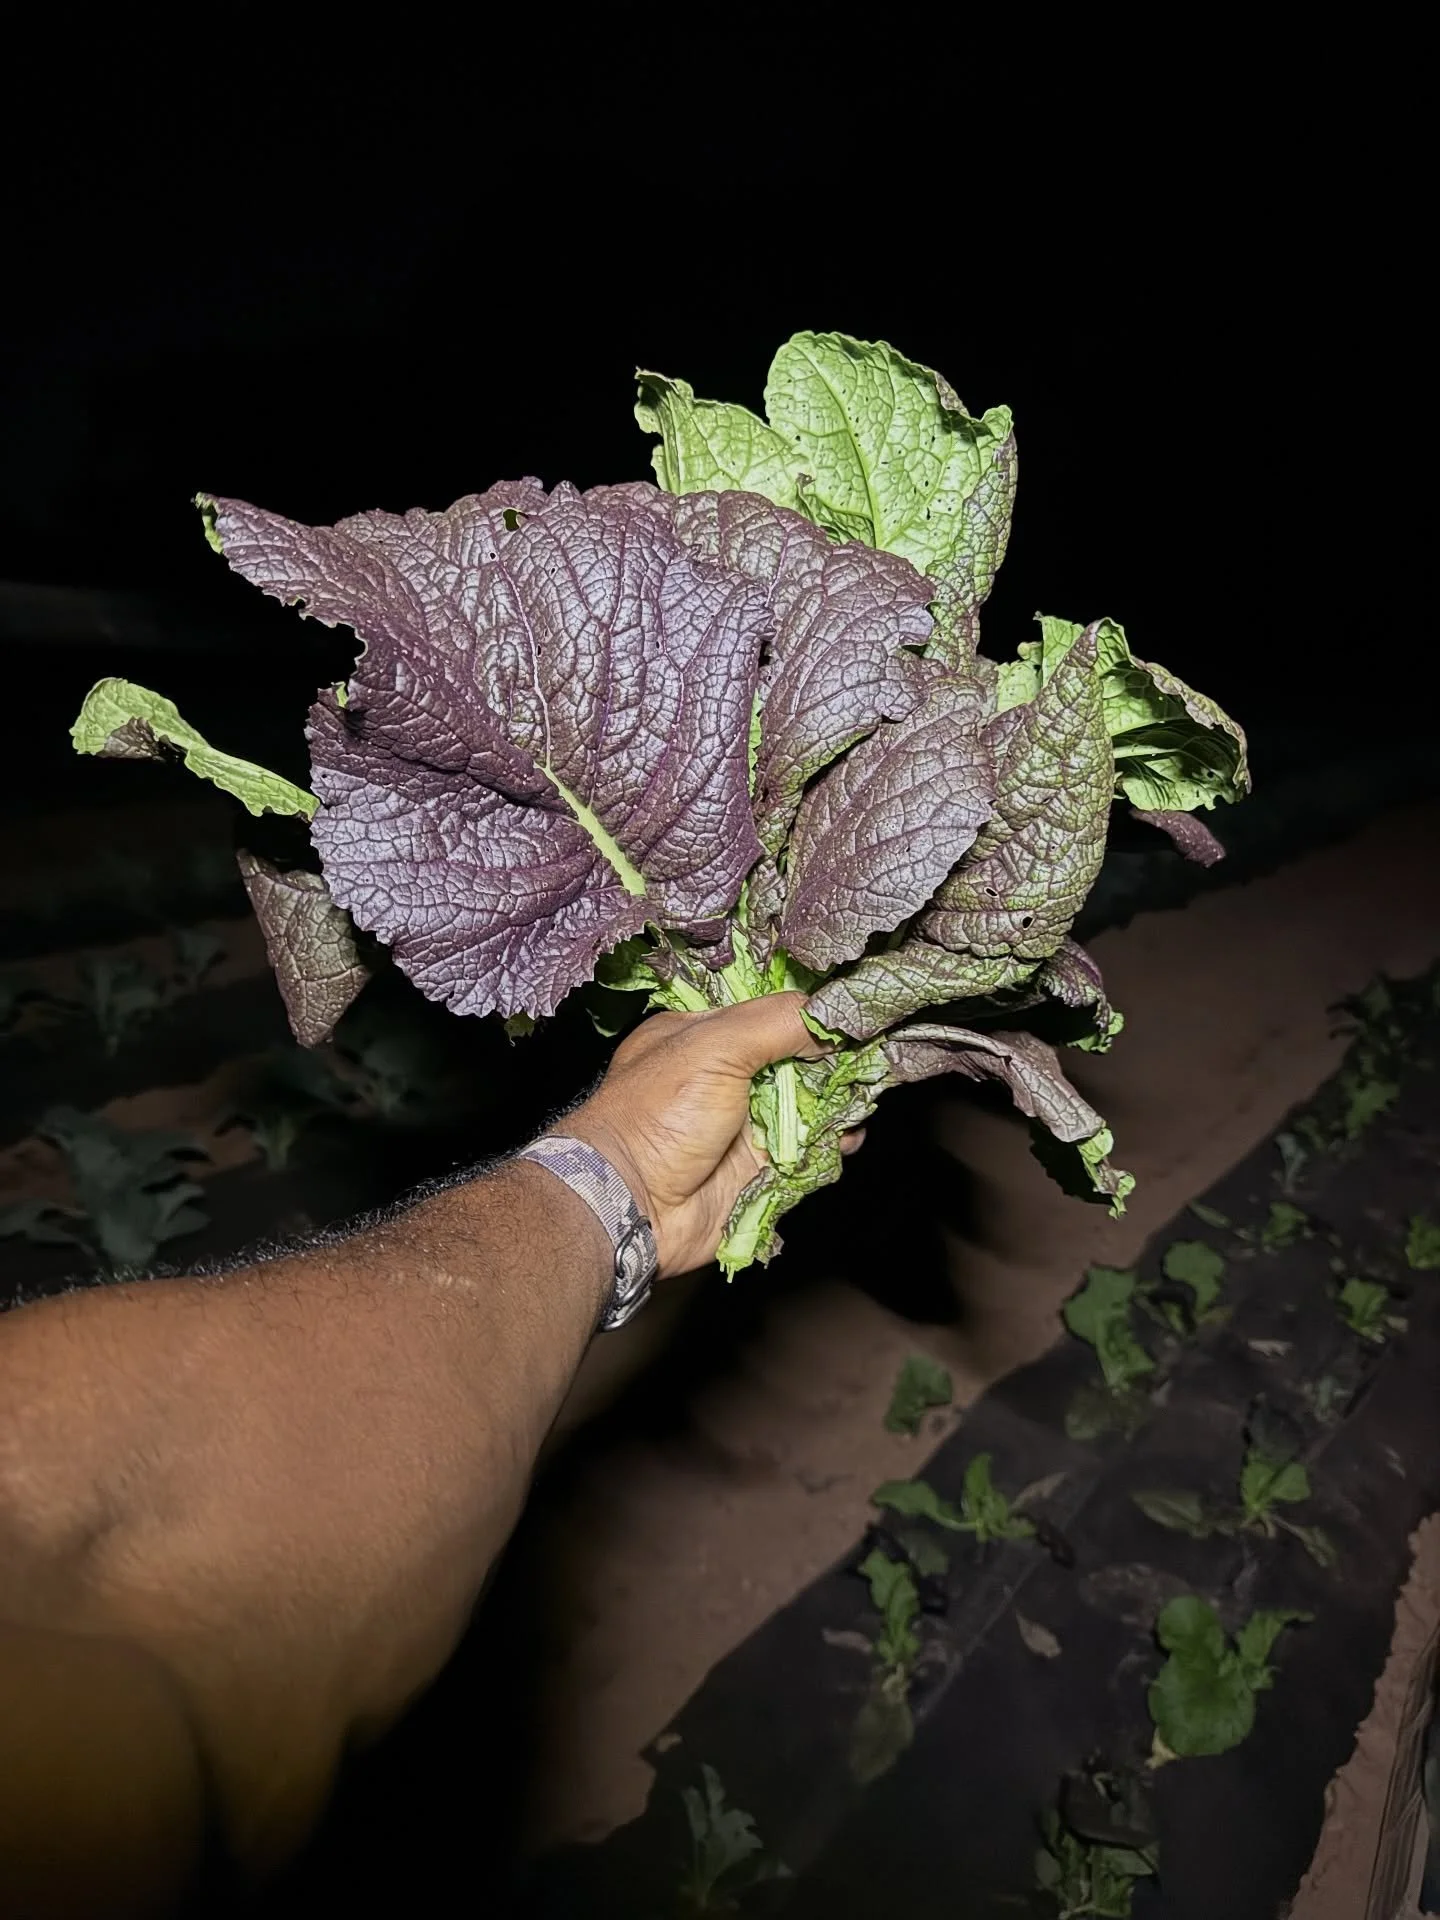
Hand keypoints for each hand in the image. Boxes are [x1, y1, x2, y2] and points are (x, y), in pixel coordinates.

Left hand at [566, 993, 845, 1277]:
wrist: (633, 1206)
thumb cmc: (658, 1115)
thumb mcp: (713, 1046)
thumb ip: (777, 1022)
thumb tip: (833, 1018)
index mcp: (703, 1034)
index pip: (770, 1011)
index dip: (811, 1012)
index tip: (854, 1012)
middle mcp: (726, 1075)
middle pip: (799, 1057)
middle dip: (836, 1058)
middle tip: (873, 1054)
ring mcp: (745, 1123)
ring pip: (812, 1104)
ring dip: (841, 1102)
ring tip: (865, 1096)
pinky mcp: (762, 1168)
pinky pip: (812, 1150)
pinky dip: (835, 1142)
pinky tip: (848, 1135)